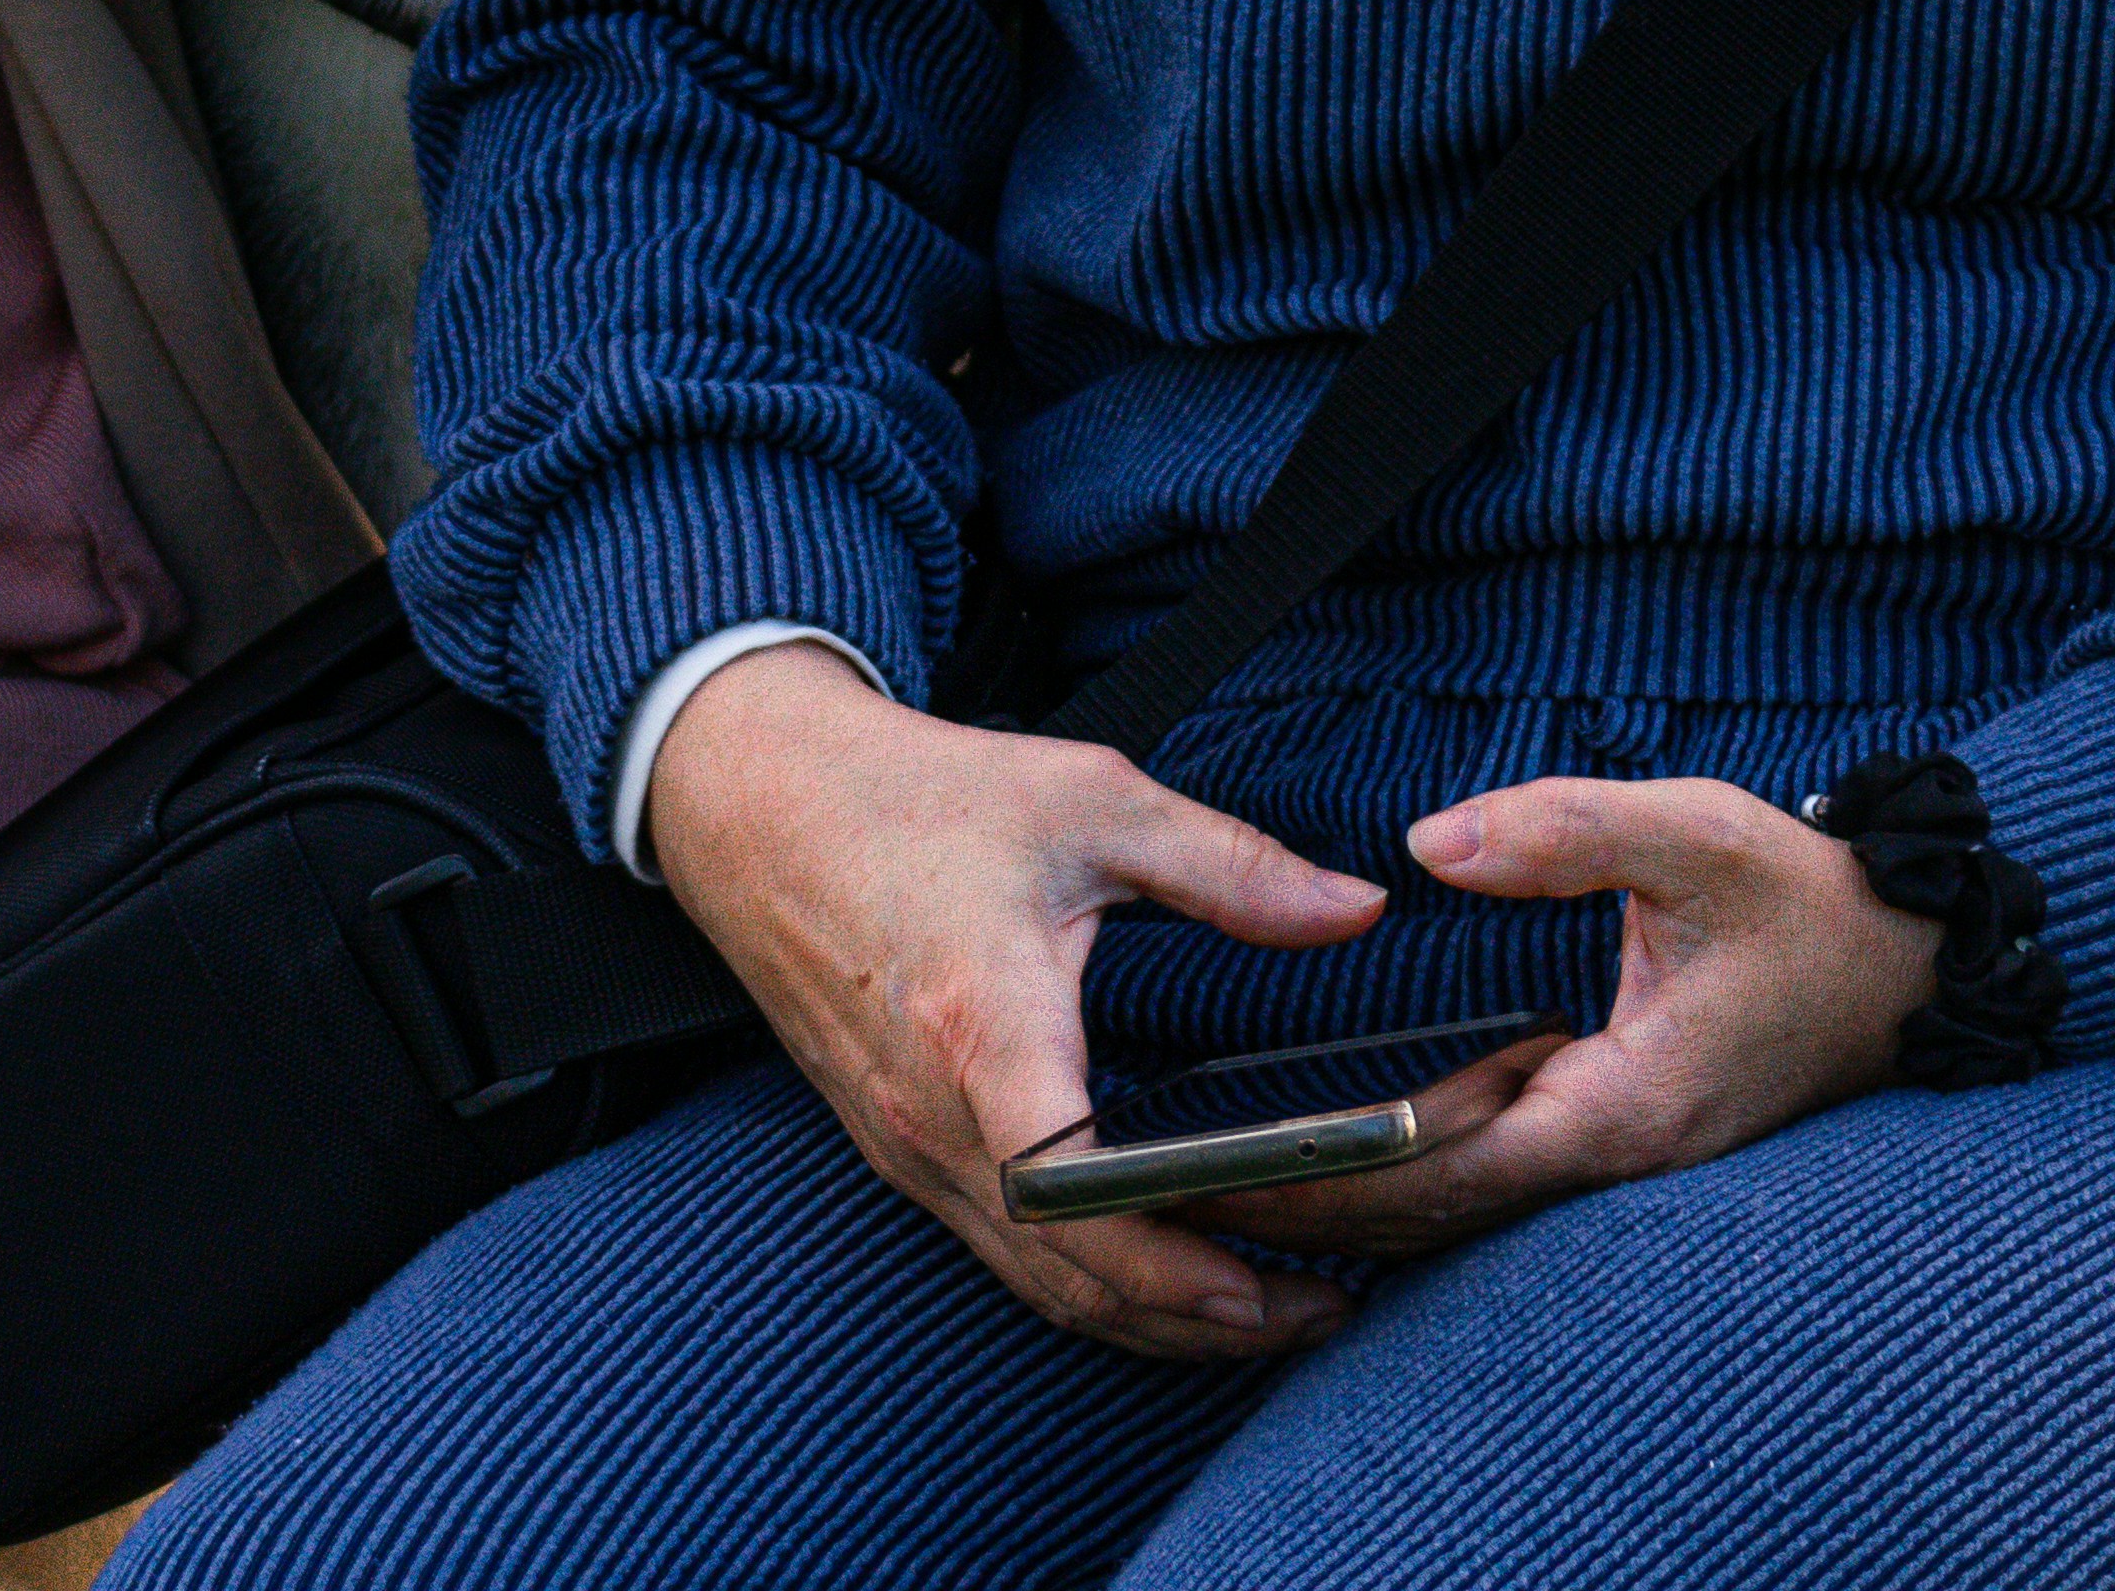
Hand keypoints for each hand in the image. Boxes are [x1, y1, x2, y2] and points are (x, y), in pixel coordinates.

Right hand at [639, 641, 1390, 1361]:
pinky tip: (1160, 1277)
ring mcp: (906, 1145)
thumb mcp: (1087, 798)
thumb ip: (1230, 863)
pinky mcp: (896, 1150)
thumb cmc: (916, 796)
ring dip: (1151, 1320)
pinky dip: (1090, 1287)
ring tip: (1268, 1314)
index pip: (1065, 1182)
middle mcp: (934, 1112)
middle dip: (1200, 1314)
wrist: (754, 802)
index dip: (1162, 1247)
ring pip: (1036, 1282)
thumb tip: (1360, 908)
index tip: (1265, 1268)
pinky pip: (1001, 1253)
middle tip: (1323, 1308)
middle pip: (1070, 1269)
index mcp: (982, 1023)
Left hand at [1225, 776, 1940, 1265]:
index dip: (1337, 1179)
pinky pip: (1492, 1173)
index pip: (1451, 1168)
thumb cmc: (1808, 900)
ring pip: (1462, 1205)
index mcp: (1627, 1105)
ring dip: (1352, 1204)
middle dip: (1313, 1209)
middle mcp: (1615, 1152)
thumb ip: (1563, 831)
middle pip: (1438, 1211)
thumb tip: (1429, 847)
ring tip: (1221, 1188)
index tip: (1231, 1174)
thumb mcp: (1696, 835)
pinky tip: (1334, 1150)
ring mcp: (1617, 1152)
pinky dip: (1409, 1174)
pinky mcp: (1614, 1130)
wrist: (1910, 957)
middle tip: (1180, 1194)